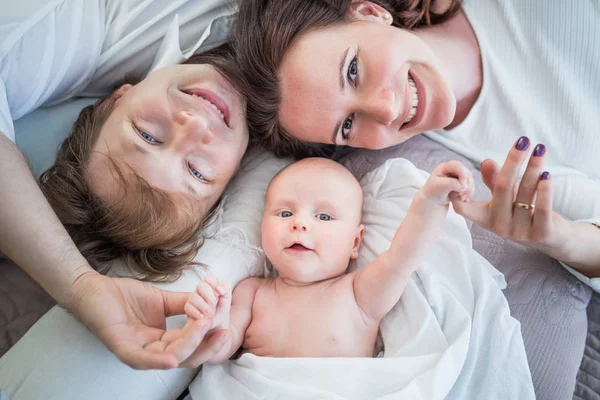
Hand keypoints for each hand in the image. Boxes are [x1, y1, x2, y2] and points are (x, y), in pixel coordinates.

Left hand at [70, 272, 228, 369]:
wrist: (94, 287)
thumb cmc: (124, 296)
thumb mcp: (162, 299)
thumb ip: (186, 304)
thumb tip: (212, 302)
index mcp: (163, 342)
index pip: (193, 343)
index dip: (210, 332)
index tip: (224, 317)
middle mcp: (152, 351)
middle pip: (186, 356)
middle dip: (207, 344)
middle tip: (223, 330)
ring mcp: (137, 351)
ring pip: (170, 357)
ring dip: (191, 343)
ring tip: (205, 325)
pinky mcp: (121, 347)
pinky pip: (141, 360)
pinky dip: (157, 361)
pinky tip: (172, 358)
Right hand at [185, 274, 231, 332]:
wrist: (217, 327)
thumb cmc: (221, 312)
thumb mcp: (227, 300)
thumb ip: (226, 290)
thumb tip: (219, 288)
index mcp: (211, 286)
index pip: (209, 278)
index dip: (213, 283)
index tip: (219, 293)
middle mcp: (201, 291)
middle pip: (200, 285)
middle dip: (208, 295)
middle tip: (214, 304)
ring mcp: (193, 299)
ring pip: (193, 296)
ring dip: (203, 305)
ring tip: (209, 314)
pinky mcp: (188, 309)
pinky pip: (188, 307)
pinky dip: (196, 312)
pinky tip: (202, 317)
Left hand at [421, 160, 474, 205]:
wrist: (432, 203)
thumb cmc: (432, 193)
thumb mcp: (439, 186)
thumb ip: (452, 183)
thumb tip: (463, 185)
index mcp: (444, 167)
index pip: (457, 165)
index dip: (462, 173)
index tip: (462, 184)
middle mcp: (452, 171)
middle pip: (466, 173)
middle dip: (466, 184)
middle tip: (460, 194)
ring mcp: (458, 178)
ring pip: (470, 181)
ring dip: (468, 190)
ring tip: (461, 198)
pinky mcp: (462, 185)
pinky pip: (471, 187)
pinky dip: (469, 194)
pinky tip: (463, 199)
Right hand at [451, 137, 571, 257]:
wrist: (552, 237)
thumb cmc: (523, 212)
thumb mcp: (506, 196)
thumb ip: (495, 180)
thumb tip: (487, 160)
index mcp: (486, 218)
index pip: (464, 209)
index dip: (457, 196)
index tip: (460, 177)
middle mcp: (499, 227)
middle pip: (502, 189)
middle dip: (514, 161)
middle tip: (523, 141)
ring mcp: (520, 232)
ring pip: (525, 194)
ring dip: (533, 168)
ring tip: (539, 149)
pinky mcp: (542, 235)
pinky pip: (542, 209)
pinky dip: (544, 190)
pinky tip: (546, 174)